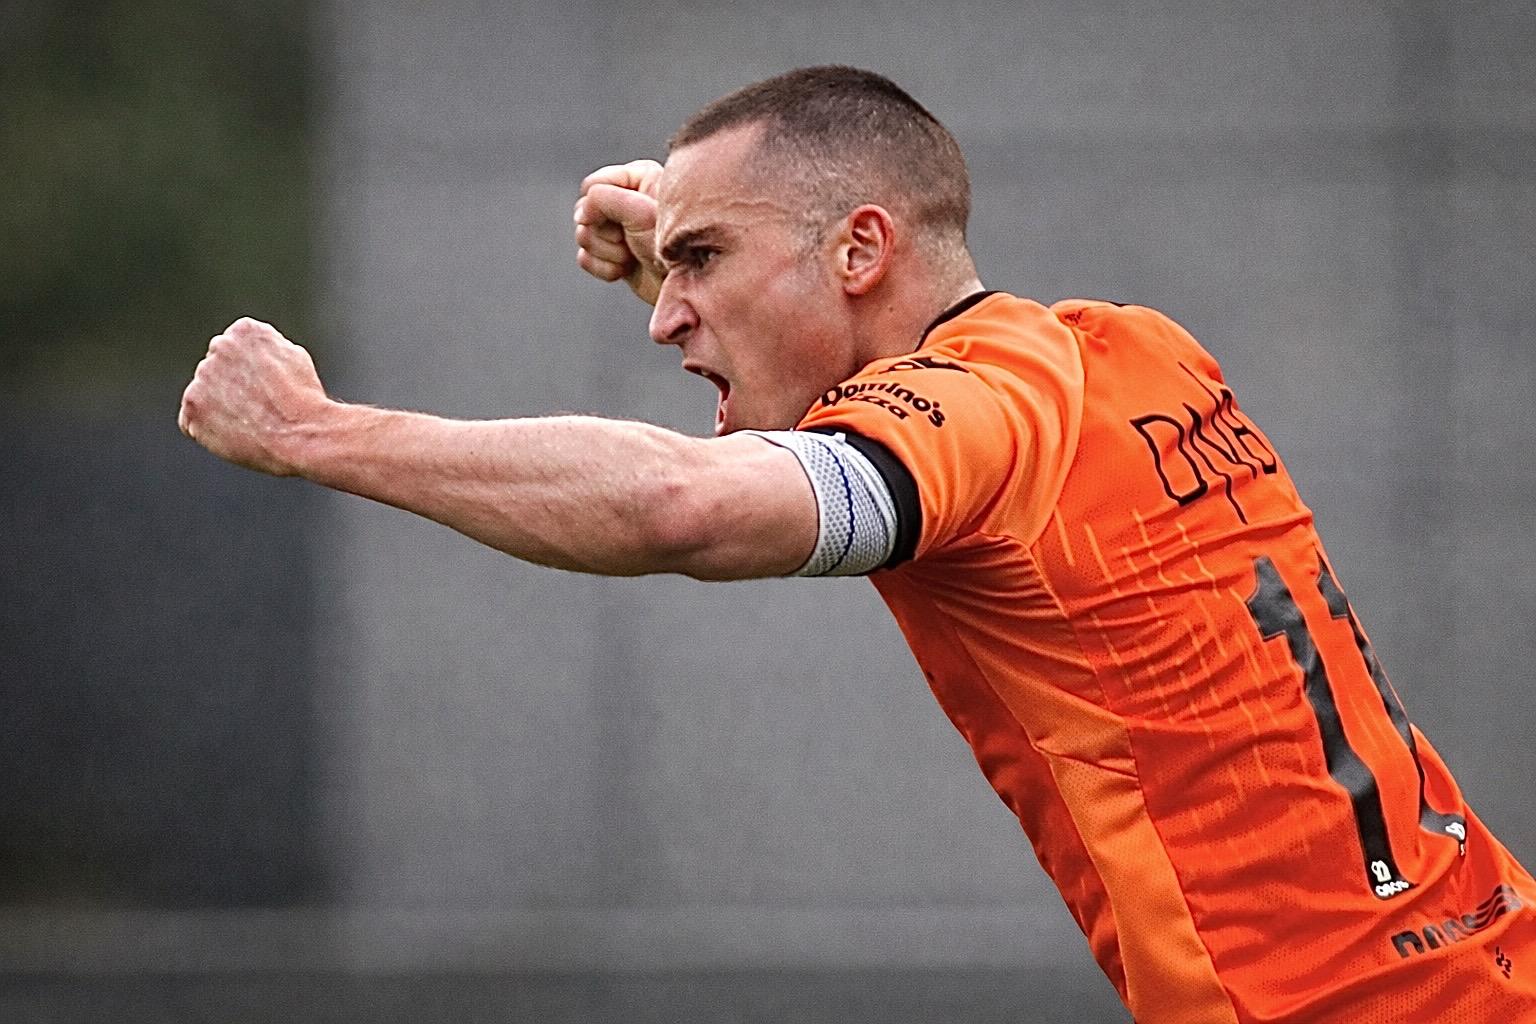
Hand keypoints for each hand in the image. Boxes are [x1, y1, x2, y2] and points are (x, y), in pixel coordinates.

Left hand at [178, 317, 329, 475]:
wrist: (300, 434)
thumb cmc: (304, 400)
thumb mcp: (294, 358)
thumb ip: (265, 349)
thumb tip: (254, 356)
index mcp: (245, 331)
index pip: (234, 350)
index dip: (249, 374)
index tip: (265, 389)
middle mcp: (219, 346)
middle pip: (216, 370)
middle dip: (231, 388)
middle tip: (257, 409)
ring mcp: (202, 376)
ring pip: (203, 394)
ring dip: (219, 408)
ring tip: (250, 424)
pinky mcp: (192, 406)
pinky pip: (191, 421)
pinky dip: (207, 430)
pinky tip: (234, 434)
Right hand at [574, 159, 664, 304]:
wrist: (688, 288)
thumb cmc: (676, 248)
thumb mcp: (641, 213)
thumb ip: (603, 199)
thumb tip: (582, 212)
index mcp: (638, 179)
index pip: (594, 185)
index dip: (599, 206)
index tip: (625, 221)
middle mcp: (626, 201)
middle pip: (584, 212)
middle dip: (605, 233)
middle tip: (631, 241)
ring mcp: (619, 230)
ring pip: (583, 235)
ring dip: (606, 252)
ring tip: (632, 256)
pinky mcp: (613, 255)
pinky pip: (585, 258)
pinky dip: (603, 268)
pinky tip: (625, 270)